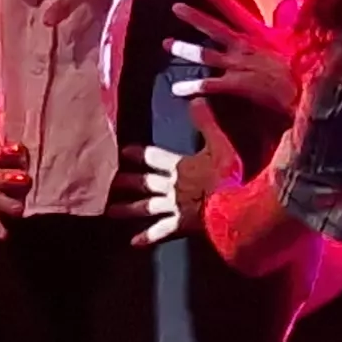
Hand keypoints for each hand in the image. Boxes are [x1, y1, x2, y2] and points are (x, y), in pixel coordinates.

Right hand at [0, 139, 29, 237]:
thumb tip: (5, 103)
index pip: (1, 153)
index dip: (10, 151)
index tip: (19, 148)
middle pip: (3, 178)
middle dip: (13, 179)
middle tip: (24, 179)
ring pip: (1, 202)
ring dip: (10, 205)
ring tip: (18, 209)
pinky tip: (4, 236)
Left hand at [124, 98, 239, 247]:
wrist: (234, 206)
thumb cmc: (228, 176)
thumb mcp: (220, 144)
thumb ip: (207, 122)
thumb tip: (196, 98)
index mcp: (180, 166)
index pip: (154, 157)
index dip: (138, 154)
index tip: (122, 152)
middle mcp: (172, 187)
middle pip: (144, 182)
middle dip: (125, 181)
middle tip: (108, 182)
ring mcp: (174, 207)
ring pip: (146, 207)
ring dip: (128, 209)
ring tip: (110, 211)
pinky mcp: (180, 225)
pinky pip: (160, 232)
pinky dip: (147, 237)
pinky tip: (133, 242)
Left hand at [168, 0, 293, 111]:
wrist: (304, 95)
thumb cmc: (302, 71)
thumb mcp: (295, 43)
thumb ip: (286, 22)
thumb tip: (287, 2)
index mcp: (259, 36)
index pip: (237, 12)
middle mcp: (245, 47)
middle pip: (215, 29)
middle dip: (194, 18)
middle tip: (175, 8)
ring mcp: (239, 65)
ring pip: (206, 54)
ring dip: (186, 48)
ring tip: (167, 43)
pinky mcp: (236, 84)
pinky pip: (209, 84)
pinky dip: (192, 87)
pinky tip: (177, 89)